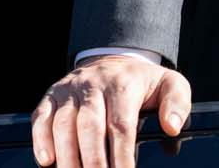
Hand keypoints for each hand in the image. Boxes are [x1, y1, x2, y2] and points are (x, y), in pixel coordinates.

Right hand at [32, 54, 191, 167]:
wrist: (114, 60)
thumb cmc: (142, 82)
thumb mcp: (170, 84)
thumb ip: (177, 103)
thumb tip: (172, 127)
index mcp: (124, 84)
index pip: (121, 124)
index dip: (122, 155)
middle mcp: (94, 84)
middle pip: (90, 126)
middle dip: (93, 160)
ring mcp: (70, 89)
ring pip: (63, 123)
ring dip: (67, 156)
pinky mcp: (52, 95)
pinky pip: (41, 117)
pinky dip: (41, 139)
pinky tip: (47, 161)